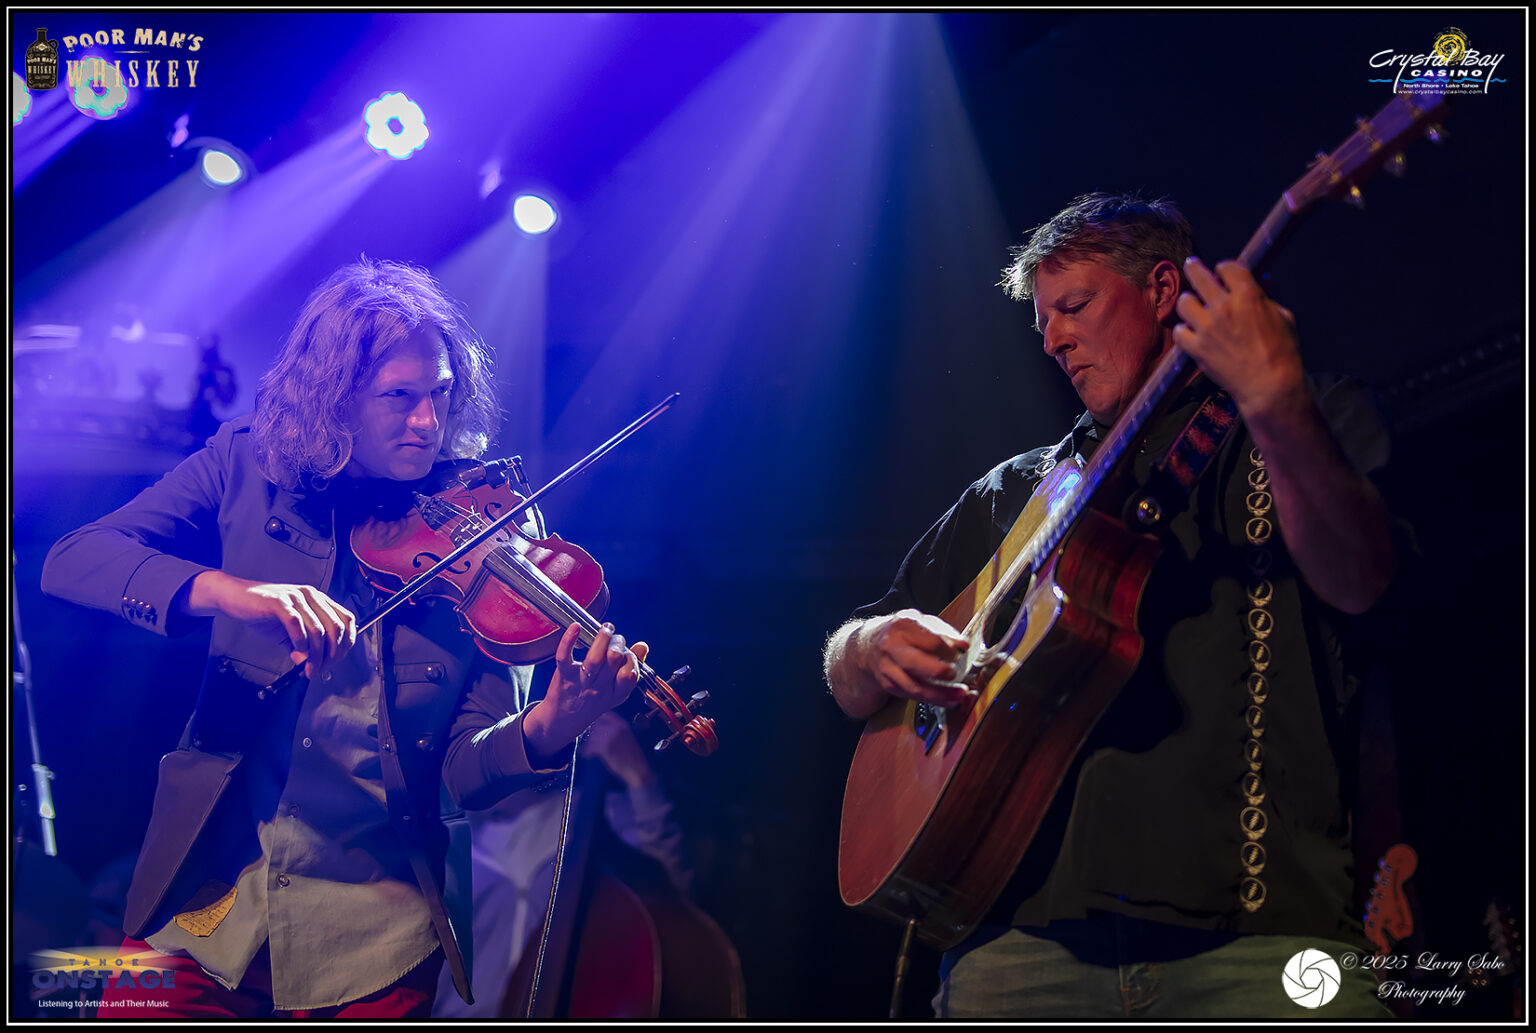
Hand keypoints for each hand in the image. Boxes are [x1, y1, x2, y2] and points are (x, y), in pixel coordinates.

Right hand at [188, 571, 355, 678]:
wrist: (235, 598)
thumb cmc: (263, 613)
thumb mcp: (288, 632)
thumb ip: (301, 647)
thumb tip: (309, 664)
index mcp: (319, 600)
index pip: (347, 620)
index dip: (346, 643)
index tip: (336, 662)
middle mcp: (311, 596)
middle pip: (335, 628)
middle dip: (331, 655)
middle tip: (320, 670)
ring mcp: (296, 597)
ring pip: (317, 630)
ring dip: (316, 655)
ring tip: (308, 669)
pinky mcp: (279, 602)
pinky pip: (297, 624)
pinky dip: (300, 642)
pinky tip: (296, 652)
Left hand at [523, 622, 645, 763]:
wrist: (562, 721)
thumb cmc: (591, 701)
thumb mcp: (615, 691)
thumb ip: (631, 668)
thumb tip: (643, 646)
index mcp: (616, 692)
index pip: (630, 675)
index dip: (631, 660)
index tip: (626, 653)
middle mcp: (599, 688)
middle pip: (613, 661)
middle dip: (618, 643)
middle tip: (614, 636)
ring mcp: (581, 682)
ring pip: (594, 659)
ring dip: (602, 639)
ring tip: (606, 628)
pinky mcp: (563, 676)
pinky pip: (564, 657)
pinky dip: (569, 640)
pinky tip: (576, 627)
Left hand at [580, 711, 655, 788]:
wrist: (638, 770)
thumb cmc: (634, 757)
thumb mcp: (628, 738)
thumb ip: (617, 731)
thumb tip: (602, 729)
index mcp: (623, 725)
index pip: (606, 715)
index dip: (598, 720)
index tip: (594, 726)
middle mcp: (616, 728)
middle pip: (597, 725)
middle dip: (592, 733)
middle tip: (590, 740)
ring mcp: (610, 737)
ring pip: (592, 736)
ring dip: (589, 743)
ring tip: (588, 750)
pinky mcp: (604, 748)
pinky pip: (591, 747)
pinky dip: (587, 752)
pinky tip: (588, 755)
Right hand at [853, 609, 973, 708]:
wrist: (869, 646)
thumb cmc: (901, 634)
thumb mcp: (920, 622)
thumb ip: (942, 632)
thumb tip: (962, 645)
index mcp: (903, 626)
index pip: (930, 639)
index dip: (950, 648)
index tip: (963, 651)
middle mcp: (892, 646)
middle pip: (917, 664)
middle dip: (940, 671)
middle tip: (955, 673)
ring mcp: (888, 667)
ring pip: (916, 686)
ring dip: (941, 693)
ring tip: (960, 693)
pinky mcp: (889, 684)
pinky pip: (913, 695)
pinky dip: (934, 700)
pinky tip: (948, 699)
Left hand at [1174, 257, 1308, 417]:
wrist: (1270, 385)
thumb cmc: (1282, 351)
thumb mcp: (1283, 316)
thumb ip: (1265, 299)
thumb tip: (1258, 285)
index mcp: (1248, 295)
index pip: (1227, 266)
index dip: (1224, 268)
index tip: (1221, 271)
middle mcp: (1224, 307)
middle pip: (1199, 276)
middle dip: (1194, 268)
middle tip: (1191, 265)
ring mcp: (1207, 327)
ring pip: (1184, 302)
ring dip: (1189, 303)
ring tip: (1193, 306)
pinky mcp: (1196, 348)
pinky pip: (1178, 332)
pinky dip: (1183, 332)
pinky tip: (1190, 333)